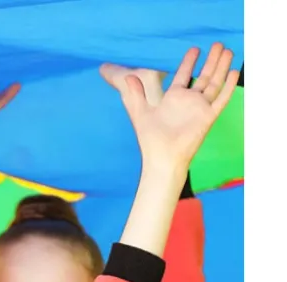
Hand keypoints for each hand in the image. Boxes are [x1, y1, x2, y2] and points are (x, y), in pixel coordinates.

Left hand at [101, 43, 238, 171]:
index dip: (190, 62)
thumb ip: (136, 94)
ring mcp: (200, 108)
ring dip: (221, 67)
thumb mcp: (140, 113)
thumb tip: (128, 76)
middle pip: (204, 75)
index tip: (195, 48)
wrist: (162, 157)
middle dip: (211, 60)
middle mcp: (188, 101)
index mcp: (173, 98)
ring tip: (227, 50)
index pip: (184, 75)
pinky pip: (221, 99)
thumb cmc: (150, 139)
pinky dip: (228, 87)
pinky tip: (234, 72)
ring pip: (214, 83)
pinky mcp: (208, 116)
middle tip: (217, 43)